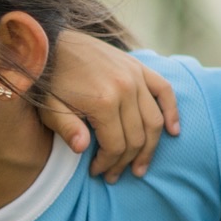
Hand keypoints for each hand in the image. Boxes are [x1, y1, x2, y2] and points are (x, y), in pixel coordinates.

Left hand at [40, 31, 179, 179]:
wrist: (51, 44)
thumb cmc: (48, 81)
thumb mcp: (48, 108)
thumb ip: (66, 129)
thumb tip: (83, 149)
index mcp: (103, 102)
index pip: (117, 145)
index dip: (109, 164)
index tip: (98, 173)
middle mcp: (125, 89)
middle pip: (137, 137)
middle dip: (127, 162)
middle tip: (116, 176)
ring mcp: (135, 76)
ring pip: (154, 121)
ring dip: (150, 148)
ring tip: (140, 167)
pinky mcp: (139, 67)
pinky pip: (164, 91)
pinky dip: (172, 112)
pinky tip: (173, 132)